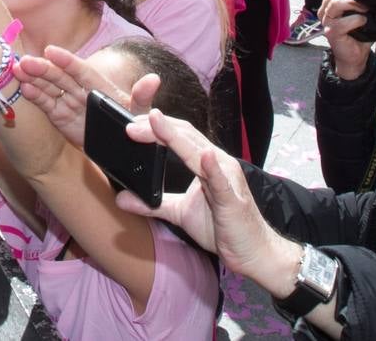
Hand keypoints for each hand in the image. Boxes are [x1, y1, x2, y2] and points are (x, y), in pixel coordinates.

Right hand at [16, 45, 159, 147]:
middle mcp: (82, 90)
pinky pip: (47, 105)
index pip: (83, 71)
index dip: (67, 61)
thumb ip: (142, 97)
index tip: (51, 50)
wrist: (124, 147)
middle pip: (61, 77)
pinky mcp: (61, 117)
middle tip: (24, 61)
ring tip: (17, 70)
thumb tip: (153, 79)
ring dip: (33, 79)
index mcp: (100, 85)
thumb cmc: (134, 124)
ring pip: (50, 88)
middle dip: (43, 69)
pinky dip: (35, 97)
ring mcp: (70, 103)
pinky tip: (23, 88)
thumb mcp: (139, 112)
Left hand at [116, 108, 292, 288]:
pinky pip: (222, 182)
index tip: (132, 125)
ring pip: (199, 152)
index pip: (180, 136)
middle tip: (131, 124)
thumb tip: (122, 199)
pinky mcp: (233, 199)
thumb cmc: (223, 227)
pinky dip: (213, 168)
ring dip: (175, 137)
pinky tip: (205, 156)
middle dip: (159, 128)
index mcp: (207, 164)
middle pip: (186, 137)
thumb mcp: (180, 214)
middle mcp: (218, 163)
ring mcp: (227, 178)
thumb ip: (153, 205)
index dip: (157, 128)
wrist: (253, 251)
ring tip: (155, 122)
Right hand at [318, 0, 371, 79]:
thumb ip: (359, 0)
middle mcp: (325, 10)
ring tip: (364, 10)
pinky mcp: (331, 32)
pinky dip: (355, 20)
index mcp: (330, 2)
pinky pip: (342, 22)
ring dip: (353, 4)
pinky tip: (362, 22)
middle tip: (365, 1)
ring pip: (335, 3)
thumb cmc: (358, 34)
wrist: (355, 56)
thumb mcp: (359, 12)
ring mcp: (326, 21)